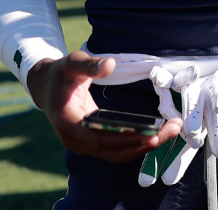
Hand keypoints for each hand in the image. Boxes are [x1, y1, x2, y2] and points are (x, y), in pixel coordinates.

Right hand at [27, 51, 180, 161]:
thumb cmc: (60, 74)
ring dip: (143, 146)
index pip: (100, 139)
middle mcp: (74, 140)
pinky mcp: (90, 142)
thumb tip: (109, 64)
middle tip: (172, 129)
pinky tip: (155, 134)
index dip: (126, 138)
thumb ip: (90, 64)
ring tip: (170, 131)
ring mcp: (82, 144)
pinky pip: (115, 150)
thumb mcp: (72, 63)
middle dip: (144, 143)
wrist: (45, 86)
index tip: (152, 133)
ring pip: (115, 154)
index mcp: (68, 123)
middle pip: (112, 151)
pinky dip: (135, 144)